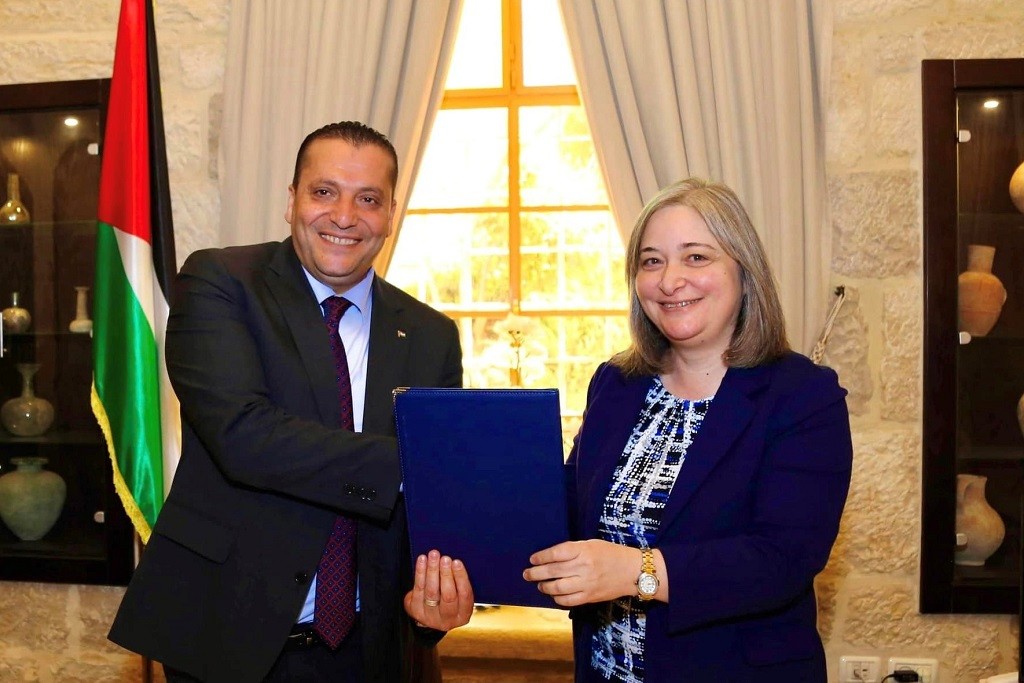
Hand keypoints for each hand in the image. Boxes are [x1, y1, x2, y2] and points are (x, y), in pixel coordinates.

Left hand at [403, 549, 473, 630]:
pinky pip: (418, 589)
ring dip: (432, 571)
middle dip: (446, 575)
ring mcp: (429, 616)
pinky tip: (422, 560)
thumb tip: (454, 562)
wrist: (431, 615)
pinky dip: (420, 572)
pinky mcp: (415, 610)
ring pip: (431, 592)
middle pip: (448, 596)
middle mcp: (447, 619)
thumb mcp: (459, 596)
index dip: (460, 577)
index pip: (464, 595)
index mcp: (463, 615)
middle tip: (445, 559)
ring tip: (433, 556)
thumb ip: (458, 582)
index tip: (457, 562)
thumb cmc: (449, 599)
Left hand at [523, 540, 642, 606]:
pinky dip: (558, 598)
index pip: (556, 553)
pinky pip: (569, 600)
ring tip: (539, 585)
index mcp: (584, 550)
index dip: (541, 557)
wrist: (633, 571)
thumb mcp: (592, 544)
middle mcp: (584, 567)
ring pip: (558, 588)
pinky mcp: (590, 596)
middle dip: (536, 573)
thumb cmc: (611, 553)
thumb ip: (573, 549)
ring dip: (545, 587)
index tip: (532, 559)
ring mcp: (587, 583)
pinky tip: (554, 595)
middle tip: (527, 574)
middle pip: (553, 571)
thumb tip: (551, 557)